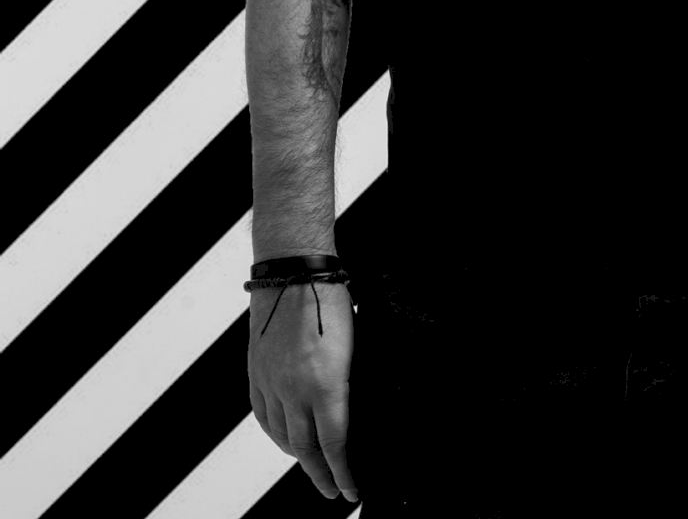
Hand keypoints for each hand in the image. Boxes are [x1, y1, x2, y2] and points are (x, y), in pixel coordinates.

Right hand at [248, 279, 359, 501]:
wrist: (293, 273)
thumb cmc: (332, 302)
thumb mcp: (354, 347)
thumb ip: (348, 385)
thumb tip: (351, 413)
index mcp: (327, 384)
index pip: (335, 444)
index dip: (344, 472)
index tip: (351, 491)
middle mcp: (295, 390)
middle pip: (306, 449)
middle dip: (322, 474)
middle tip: (333, 490)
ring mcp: (272, 383)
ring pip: (283, 436)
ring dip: (299, 456)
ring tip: (312, 467)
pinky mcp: (256, 373)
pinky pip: (264, 416)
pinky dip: (276, 434)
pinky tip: (285, 440)